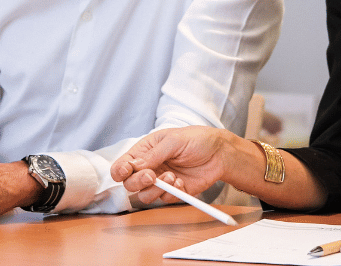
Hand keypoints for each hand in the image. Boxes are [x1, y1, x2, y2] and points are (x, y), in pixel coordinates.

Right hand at [110, 126, 231, 204]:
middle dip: (138, 182)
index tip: (127, 171)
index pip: (122, 165)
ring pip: (145, 196)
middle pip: (130, 184)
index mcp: (144, 151)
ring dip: (156, 189)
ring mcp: (161, 181)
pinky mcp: (174, 192)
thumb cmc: (197, 140)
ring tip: (172, 177)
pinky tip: (181, 182)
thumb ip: (153, 155)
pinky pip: (164, 200)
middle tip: (151, 176)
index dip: (120, 171)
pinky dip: (171, 193)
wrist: (220, 153)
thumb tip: (134, 167)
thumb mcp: (173, 141)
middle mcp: (150, 168)